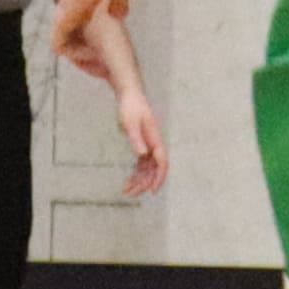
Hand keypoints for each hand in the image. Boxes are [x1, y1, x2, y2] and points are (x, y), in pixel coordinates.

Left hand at [109, 74, 167, 201]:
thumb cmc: (130, 107)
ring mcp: (149, 145)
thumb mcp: (129, 122)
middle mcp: (154, 144)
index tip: (152, 190)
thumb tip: (142, 154)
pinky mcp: (142, 145)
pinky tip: (127, 182)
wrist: (129, 94)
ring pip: (147, 169)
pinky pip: (141, 165)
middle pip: (154, 169)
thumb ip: (136, 138)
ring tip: (126, 191)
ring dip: (139, 181)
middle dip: (144, 183)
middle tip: (131, 194)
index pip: (161, 162)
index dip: (159, 177)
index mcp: (155, 139)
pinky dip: (136, 174)